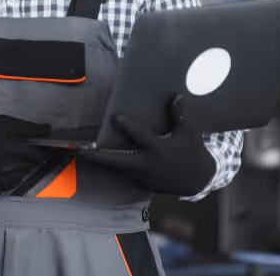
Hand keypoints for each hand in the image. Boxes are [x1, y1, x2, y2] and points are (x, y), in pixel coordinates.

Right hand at [0, 115, 52, 192]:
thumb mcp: (2, 122)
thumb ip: (27, 127)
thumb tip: (48, 129)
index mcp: (14, 149)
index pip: (40, 154)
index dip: (42, 149)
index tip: (38, 145)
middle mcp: (10, 167)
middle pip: (33, 164)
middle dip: (30, 156)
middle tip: (19, 148)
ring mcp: (3, 179)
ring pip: (24, 173)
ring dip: (21, 165)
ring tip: (7, 156)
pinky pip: (13, 182)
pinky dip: (12, 174)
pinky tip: (1, 166)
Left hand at [78, 95, 214, 195]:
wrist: (198, 180)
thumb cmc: (192, 151)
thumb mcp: (190, 132)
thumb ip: (180, 114)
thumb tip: (176, 95)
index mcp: (159, 149)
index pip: (141, 136)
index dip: (128, 126)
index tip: (115, 117)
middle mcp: (148, 165)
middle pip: (118, 161)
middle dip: (98, 156)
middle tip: (81, 149)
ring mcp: (144, 177)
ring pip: (118, 170)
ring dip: (102, 162)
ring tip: (84, 154)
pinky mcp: (143, 184)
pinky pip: (124, 175)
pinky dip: (113, 169)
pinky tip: (100, 162)